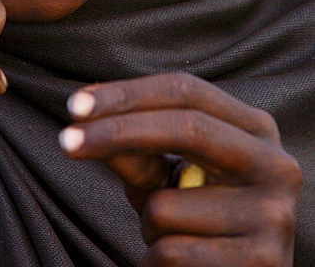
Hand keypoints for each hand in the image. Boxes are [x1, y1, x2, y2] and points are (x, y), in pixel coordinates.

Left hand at [60, 72, 300, 265]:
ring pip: (167, 205)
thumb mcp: (166, 176)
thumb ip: (133, 147)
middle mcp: (276, 164)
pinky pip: (172, 251)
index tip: (73, 105)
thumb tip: (83, 117)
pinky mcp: (263, 263)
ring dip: (145, 222)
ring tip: (169, 235)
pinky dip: (154, 259)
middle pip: (187, 126)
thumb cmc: (199, 220)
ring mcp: (275, 214)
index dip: (126, 93)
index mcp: (255, 128)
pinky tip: (178, 263)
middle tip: (65, 141)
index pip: (186, 90)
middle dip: (116, 132)